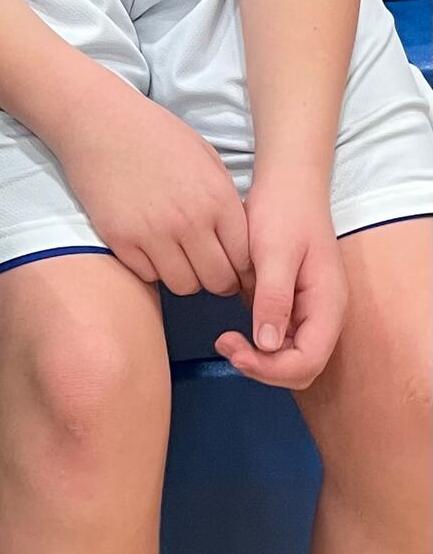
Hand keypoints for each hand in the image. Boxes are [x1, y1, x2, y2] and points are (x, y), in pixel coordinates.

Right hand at [49, 67, 248, 297]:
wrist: (99, 121)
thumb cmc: (155, 135)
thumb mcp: (206, 158)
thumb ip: (225, 201)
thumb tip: (238, 242)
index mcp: (217, 199)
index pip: (245, 259)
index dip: (242, 269)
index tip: (234, 268)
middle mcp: (189, 221)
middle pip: (218, 281)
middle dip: (217, 280)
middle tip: (206, 267)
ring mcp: (153, 233)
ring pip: (184, 286)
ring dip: (184, 276)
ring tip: (177, 257)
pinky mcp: (120, 239)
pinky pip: (148, 275)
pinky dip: (151, 268)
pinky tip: (149, 247)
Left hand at [214, 174, 346, 389]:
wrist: (287, 185)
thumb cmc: (284, 211)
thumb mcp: (275, 252)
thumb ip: (274, 298)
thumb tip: (267, 344)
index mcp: (328, 305)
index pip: (308, 361)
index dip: (271, 367)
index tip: (235, 351)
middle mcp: (323, 315)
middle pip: (300, 368)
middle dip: (264, 367)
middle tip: (225, 345)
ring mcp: (308, 312)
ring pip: (288, 358)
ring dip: (259, 359)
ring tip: (226, 339)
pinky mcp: (292, 306)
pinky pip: (279, 340)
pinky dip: (257, 343)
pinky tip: (234, 329)